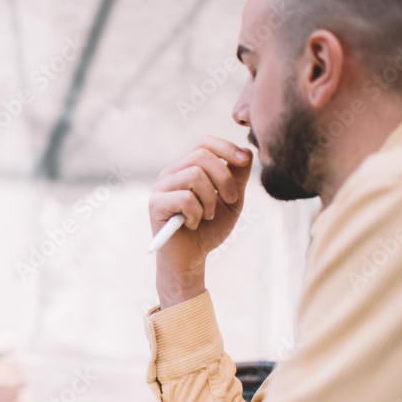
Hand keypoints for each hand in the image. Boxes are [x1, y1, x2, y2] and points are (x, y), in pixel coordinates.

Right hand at [150, 137, 252, 307]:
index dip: (226, 147)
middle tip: (230, 201)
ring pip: (195, 175)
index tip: (244, 161)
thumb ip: (237, 177)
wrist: (190, 259)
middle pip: (202, 156)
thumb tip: (246, 151)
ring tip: (208, 216)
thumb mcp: (231, 201)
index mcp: (187, 168)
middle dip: (224, 178)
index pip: (204, 143)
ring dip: (211, 199)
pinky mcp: (155, 205)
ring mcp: (160, 188)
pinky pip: (185, 198)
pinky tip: (193, 224)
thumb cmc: (209, 229)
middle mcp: (171, 174)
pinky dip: (197, 214)